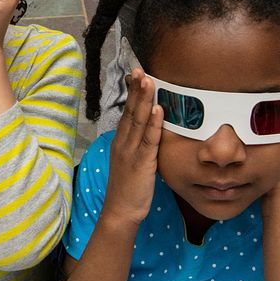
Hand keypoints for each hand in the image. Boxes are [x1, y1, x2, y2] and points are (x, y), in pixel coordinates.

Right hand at [102, 69, 162, 227]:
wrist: (120, 211)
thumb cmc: (128, 188)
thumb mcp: (130, 161)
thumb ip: (137, 145)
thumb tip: (148, 131)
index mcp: (120, 141)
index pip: (127, 112)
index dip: (131, 93)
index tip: (135, 74)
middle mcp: (123, 143)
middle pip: (131, 111)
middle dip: (136, 89)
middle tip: (140, 69)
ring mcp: (131, 152)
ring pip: (139, 121)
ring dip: (144, 100)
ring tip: (149, 80)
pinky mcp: (141, 163)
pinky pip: (149, 140)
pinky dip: (154, 124)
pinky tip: (159, 109)